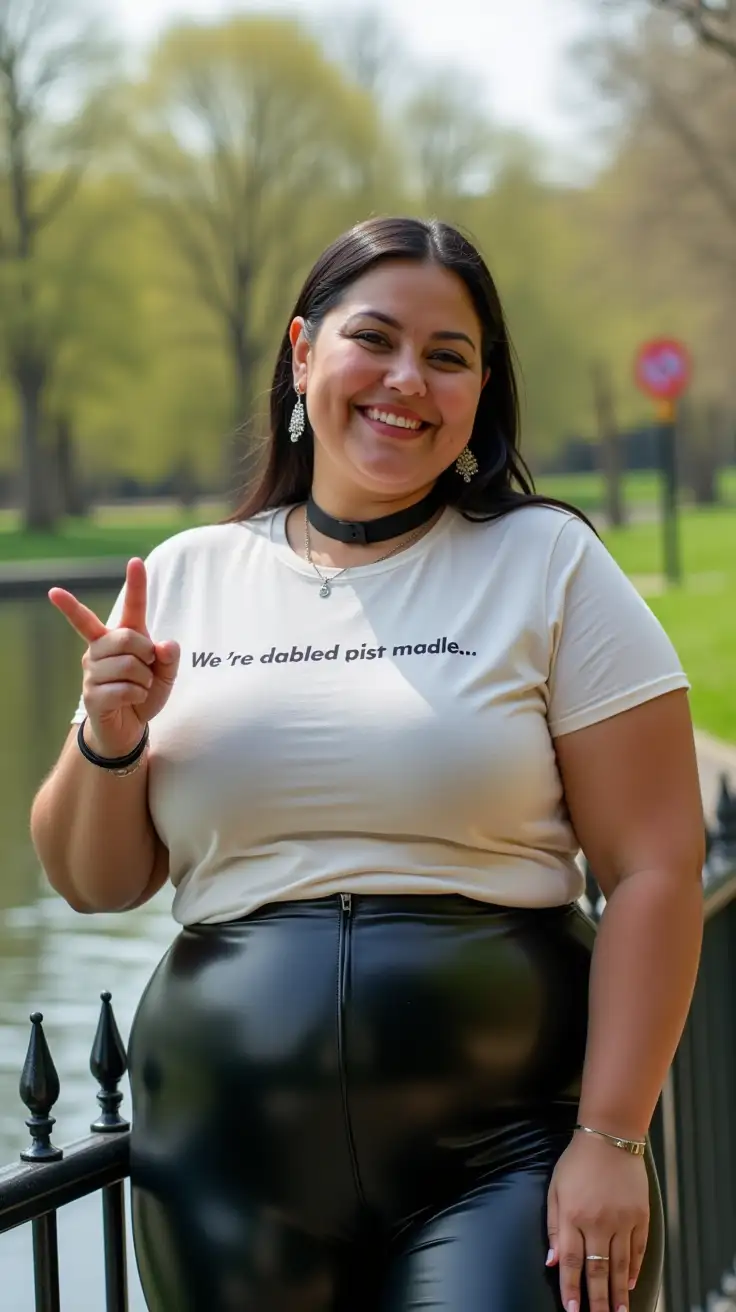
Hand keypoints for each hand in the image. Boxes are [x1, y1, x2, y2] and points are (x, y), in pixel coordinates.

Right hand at [50, 557, 179, 758]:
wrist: (126, 728)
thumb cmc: (143, 694)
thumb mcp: (165, 676)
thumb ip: (169, 658)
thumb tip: (165, 644)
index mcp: (121, 636)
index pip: (131, 607)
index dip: (136, 584)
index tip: (136, 561)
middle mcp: (101, 648)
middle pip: (128, 638)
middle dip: (144, 655)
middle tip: (145, 670)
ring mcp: (92, 669)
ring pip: (129, 665)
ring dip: (143, 681)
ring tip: (137, 688)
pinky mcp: (91, 693)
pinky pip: (125, 689)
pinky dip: (137, 697)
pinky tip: (131, 701)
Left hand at [546, 1130, 649, 1311]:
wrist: (609, 1136)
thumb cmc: (577, 1162)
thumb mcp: (555, 1188)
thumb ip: (554, 1226)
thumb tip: (552, 1261)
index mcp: (573, 1215)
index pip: (572, 1261)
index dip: (571, 1288)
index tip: (572, 1309)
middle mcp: (598, 1222)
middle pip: (597, 1269)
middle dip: (597, 1300)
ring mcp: (622, 1219)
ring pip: (620, 1264)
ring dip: (619, 1292)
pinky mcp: (640, 1215)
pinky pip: (638, 1249)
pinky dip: (634, 1268)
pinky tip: (630, 1283)